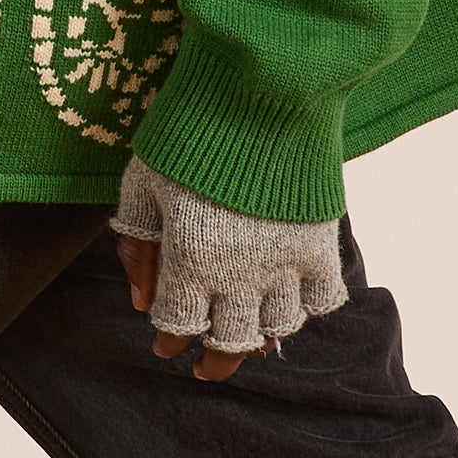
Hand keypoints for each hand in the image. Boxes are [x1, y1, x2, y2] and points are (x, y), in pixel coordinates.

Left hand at [110, 154, 347, 380]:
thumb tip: (139, 300)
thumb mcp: (141, 181)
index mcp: (189, 261)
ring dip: (256, 342)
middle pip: (228, 343)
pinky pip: (320, 300)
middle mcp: (238, 275)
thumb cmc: (190, 131)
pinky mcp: (320, 244)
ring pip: (274, 330)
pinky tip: (289, 306)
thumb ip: (137, 244)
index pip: (179, 324)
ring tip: (247, 343)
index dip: (170, 339)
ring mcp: (284, 263)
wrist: (262, 89)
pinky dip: (304, 311)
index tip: (166, 344)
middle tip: (204, 368)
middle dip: (213, 362)